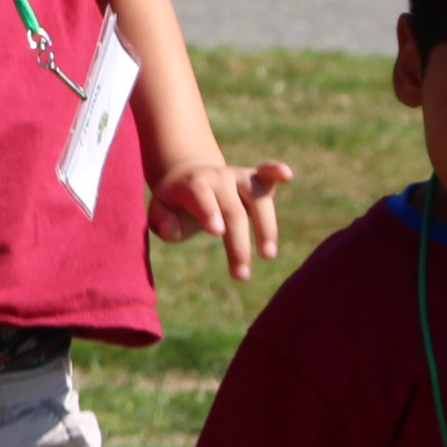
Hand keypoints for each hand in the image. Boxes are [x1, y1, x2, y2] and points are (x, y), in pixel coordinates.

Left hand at [151, 158, 295, 280]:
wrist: (187, 176)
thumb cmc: (173, 204)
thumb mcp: (159, 212)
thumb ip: (162, 223)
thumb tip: (172, 230)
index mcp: (193, 185)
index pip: (202, 198)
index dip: (209, 212)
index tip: (218, 232)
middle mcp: (218, 178)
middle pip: (233, 209)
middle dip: (238, 242)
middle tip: (241, 275)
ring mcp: (238, 176)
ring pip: (258, 197)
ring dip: (266, 225)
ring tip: (268, 255)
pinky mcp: (254, 179)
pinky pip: (266, 175)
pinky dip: (277, 171)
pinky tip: (287, 174)